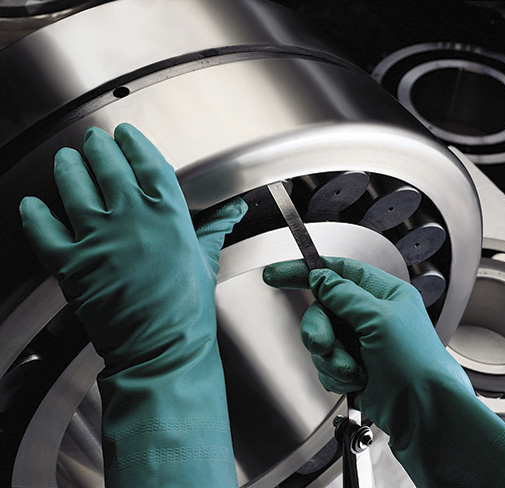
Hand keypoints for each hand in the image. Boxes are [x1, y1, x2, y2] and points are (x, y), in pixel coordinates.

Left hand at [20, 124, 245, 486]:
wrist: (162, 348)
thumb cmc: (187, 308)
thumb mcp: (205, 260)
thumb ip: (215, 227)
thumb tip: (234, 211)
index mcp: (168, 213)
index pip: (146, 161)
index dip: (133, 143)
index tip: (126, 136)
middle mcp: (131, 217)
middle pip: (107, 165)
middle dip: (97, 147)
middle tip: (93, 142)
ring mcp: (98, 238)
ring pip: (73, 187)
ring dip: (67, 168)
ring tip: (66, 160)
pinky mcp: (71, 263)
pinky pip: (44, 228)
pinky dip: (35, 213)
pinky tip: (34, 205)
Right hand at [263, 257, 472, 437]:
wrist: (424, 414)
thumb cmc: (417, 366)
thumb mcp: (379, 320)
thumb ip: (344, 295)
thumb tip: (320, 277)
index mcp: (384, 295)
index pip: (339, 271)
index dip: (306, 270)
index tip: (278, 274)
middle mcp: (371, 315)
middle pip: (323, 309)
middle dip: (320, 330)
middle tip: (323, 344)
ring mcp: (360, 342)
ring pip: (320, 339)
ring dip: (331, 358)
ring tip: (351, 370)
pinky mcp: (352, 367)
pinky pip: (324, 363)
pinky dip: (336, 374)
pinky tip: (356, 381)